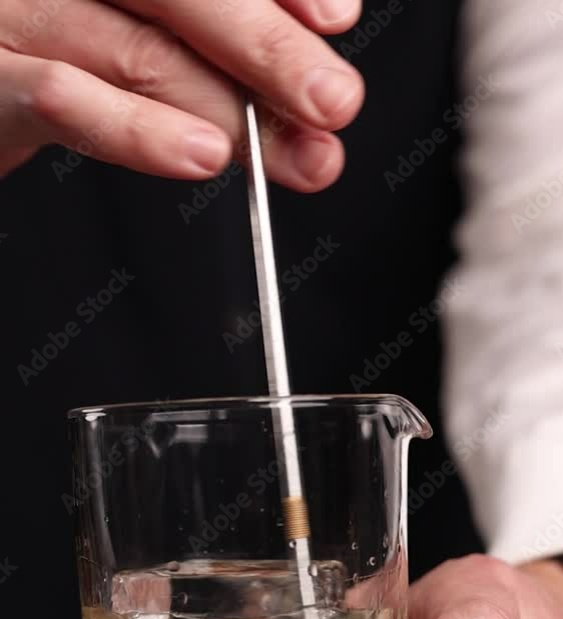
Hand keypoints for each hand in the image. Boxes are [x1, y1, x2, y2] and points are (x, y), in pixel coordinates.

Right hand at [0, 0, 362, 186]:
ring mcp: (14, 10)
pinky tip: (200, 155)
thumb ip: (203, 53)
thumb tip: (300, 86)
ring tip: (293, 152)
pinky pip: (61, 96)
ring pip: (138, 49)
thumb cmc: (43, 60)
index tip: (333, 19)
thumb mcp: (125, 39)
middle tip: (332, 100)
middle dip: (267, 50)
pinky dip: (138, 130)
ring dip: (228, 109)